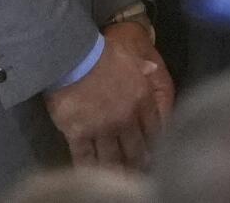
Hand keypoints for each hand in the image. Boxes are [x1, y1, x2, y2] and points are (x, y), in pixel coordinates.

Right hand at [42, 30, 168, 169]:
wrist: (74, 57)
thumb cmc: (102, 53)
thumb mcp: (128, 56)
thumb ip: (142, 67)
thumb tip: (153, 69)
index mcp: (141, 100)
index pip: (153, 128)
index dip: (155, 142)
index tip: (155, 150)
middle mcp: (125, 119)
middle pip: (135, 148)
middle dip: (137, 161)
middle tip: (137, 169)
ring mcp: (103, 129)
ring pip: (112, 157)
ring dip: (116, 169)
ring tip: (118, 177)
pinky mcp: (79, 134)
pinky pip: (85, 157)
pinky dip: (87, 167)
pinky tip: (89, 173)